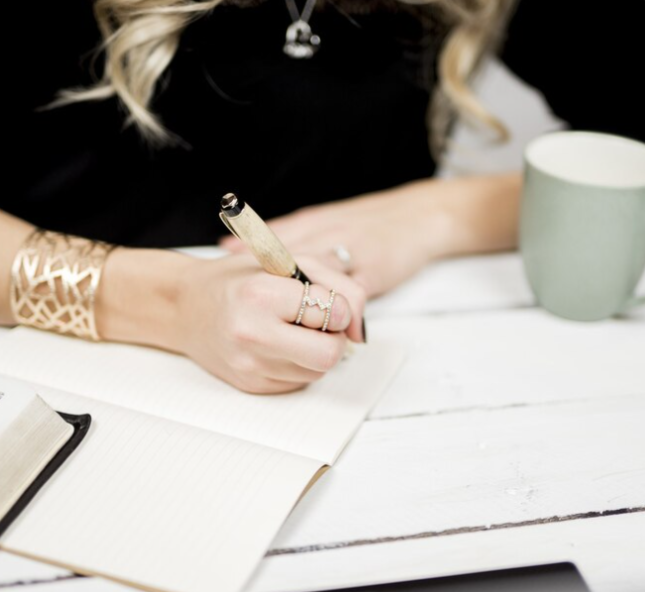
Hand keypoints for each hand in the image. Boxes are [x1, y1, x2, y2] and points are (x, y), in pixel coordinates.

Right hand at [99, 249, 365, 393]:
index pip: (332, 313)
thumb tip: (358, 325)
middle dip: (333, 338)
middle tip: (318, 323)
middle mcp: (252, 334)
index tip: (325, 301)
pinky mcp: (251, 386)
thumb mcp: (288, 260)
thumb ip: (336, 283)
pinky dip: (298, 364)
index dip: (338, 307)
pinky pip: (299, 382)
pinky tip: (278, 345)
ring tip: (292, 330)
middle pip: (329, 354)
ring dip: (316, 351)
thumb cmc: (237, 278)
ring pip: (317, 372)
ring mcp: (250, 366)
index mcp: (260, 295)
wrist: (185, 307)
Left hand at [219, 174, 520, 296]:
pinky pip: (352, 291)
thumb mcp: (330, 219)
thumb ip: (292, 235)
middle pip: (291, 252)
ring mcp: (353, 251)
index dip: (249, 246)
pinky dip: (337, 309)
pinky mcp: (376, 269)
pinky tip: (323, 324)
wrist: (422, 214)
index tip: (222, 257)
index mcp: (317, 222)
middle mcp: (331, 233)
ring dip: (298, 296)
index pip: (276, 232)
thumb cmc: (373, 223)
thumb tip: (240, 247)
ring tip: (275, 315)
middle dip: (264, 271)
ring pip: (319, 272)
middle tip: (239, 291)